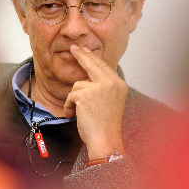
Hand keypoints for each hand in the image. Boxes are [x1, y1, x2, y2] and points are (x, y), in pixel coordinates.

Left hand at [64, 44, 127, 160]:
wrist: (105, 140)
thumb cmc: (106, 125)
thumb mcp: (111, 102)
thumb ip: (104, 87)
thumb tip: (89, 76)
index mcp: (119, 84)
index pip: (104, 66)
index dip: (93, 58)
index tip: (85, 50)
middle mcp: (111, 82)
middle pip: (92, 64)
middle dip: (81, 56)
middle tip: (73, 48)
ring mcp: (99, 87)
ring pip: (78, 85)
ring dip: (74, 99)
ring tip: (79, 112)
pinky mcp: (86, 94)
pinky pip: (71, 95)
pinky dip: (69, 106)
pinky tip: (74, 115)